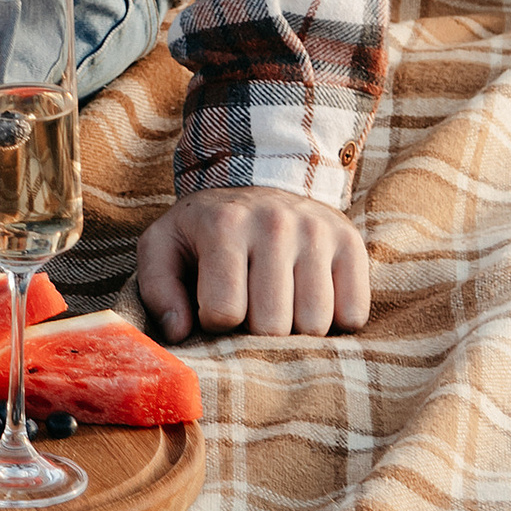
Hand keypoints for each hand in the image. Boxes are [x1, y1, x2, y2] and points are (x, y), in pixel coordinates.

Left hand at [136, 190, 372, 342]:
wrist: (261, 177)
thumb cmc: (208, 227)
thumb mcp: (164, 245)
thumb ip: (157, 289)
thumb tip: (180, 333)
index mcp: (225, 224)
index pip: (226, 312)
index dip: (215, 322)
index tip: (214, 305)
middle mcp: (276, 223)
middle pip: (273, 325)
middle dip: (257, 332)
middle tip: (250, 309)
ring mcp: (318, 231)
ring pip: (316, 325)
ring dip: (296, 331)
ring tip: (280, 305)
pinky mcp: (351, 243)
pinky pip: (353, 315)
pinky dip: (334, 322)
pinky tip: (310, 300)